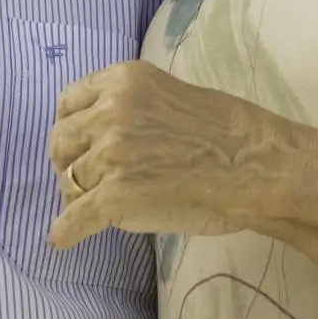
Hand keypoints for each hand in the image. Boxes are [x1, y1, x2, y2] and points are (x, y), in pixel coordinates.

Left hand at [46, 60, 315, 248]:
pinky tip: (63, 239)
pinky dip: (67, 231)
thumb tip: (104, 135)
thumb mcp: (170, 96)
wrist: (257, 164)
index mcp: (124, 80)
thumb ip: (133, 108)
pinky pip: (76, 217)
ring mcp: (112, 152)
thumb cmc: (230, 131)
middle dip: (66, 161)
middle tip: (80, 180)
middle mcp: (111, 109)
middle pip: (60, 139)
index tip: (78, 144)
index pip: (69, 101)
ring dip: (73, 195)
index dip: (71, 127)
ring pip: (67, 179)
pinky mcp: (117, 193)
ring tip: (86, 208)